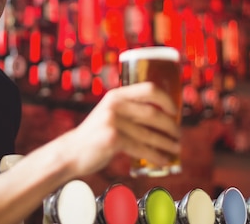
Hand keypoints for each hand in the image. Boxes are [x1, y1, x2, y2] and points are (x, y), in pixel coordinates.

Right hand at [59, 81, 180, 176]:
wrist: (71, 152)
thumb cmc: (95, 135)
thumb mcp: (110, 114)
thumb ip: (129, 111)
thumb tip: (163, 118)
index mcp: (116, 95)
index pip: (148, 89)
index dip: (166, 99)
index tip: (175, 111)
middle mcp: (114, 104)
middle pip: (153, 114)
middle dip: (171, 127)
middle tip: (178, 136)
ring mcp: (113, 121)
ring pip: (149, 134)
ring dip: (167, 143)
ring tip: (176, 149)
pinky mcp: (112, 139)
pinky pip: (141, 148)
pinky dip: (155, 156)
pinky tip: (163, 161)